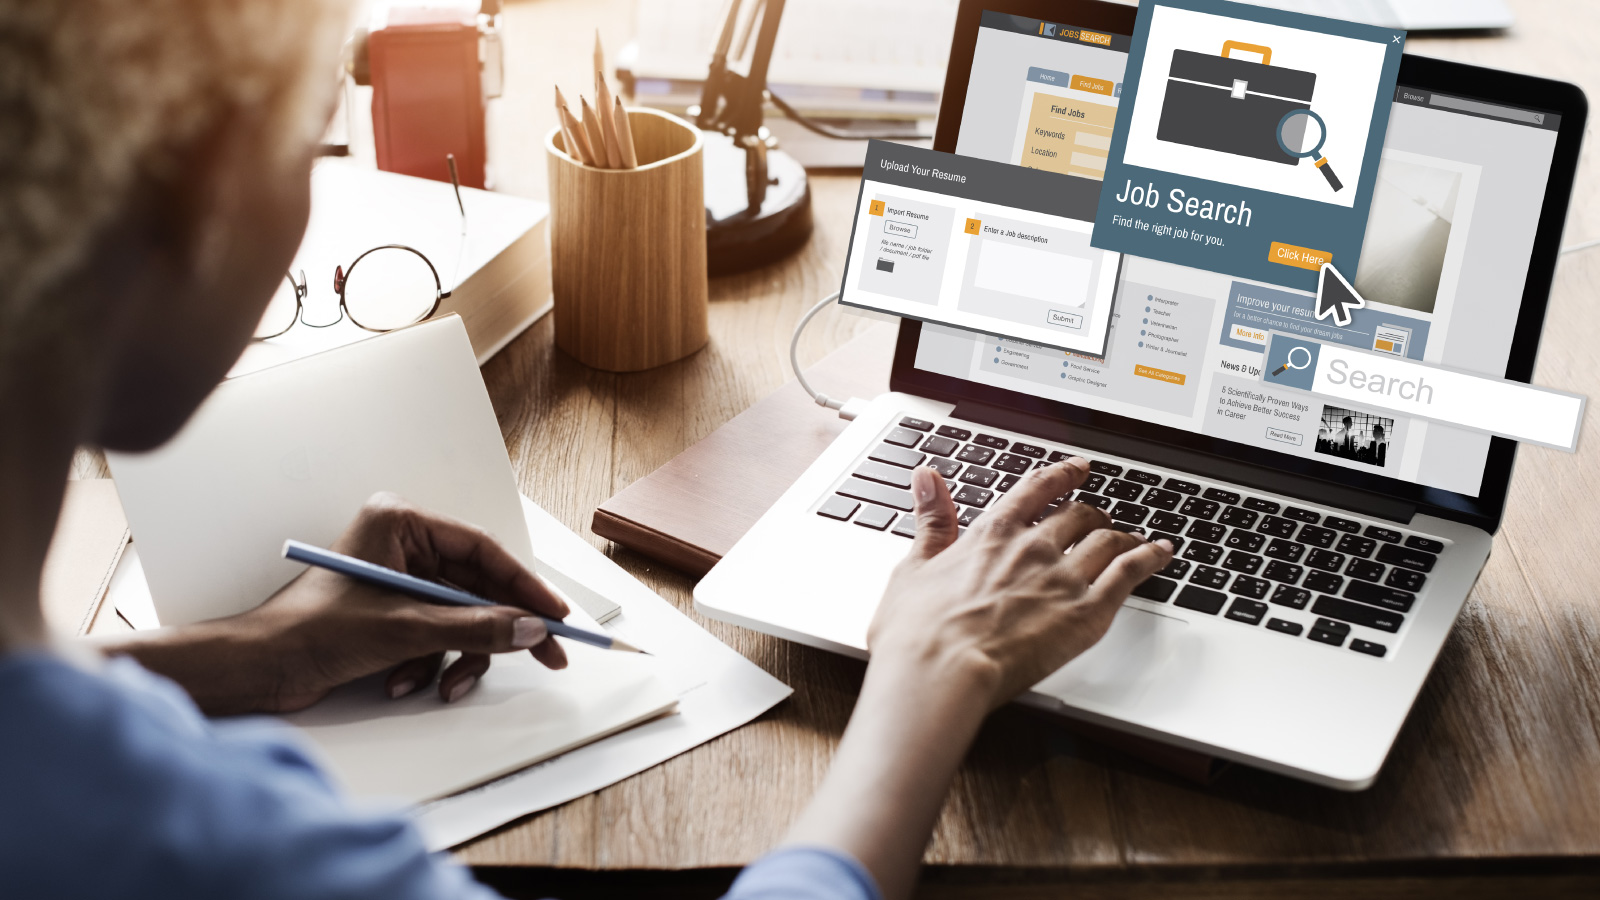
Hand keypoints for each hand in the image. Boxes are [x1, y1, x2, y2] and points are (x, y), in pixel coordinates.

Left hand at [104, 493, 570, 714]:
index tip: (555, 614)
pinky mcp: (390, 615)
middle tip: (546, 654)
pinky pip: (437, 636)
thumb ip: (476, 627)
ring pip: (461, 618)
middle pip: (478, 587)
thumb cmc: (309, 632)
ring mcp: (397, 582)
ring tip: (444, 685)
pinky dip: (429, 664)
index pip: (482, 551)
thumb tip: (531, 629)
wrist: (256, 671)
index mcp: (401, 525)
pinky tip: (403, 682)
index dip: (524, 585)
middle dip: (500, 629)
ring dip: (456, 656)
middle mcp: (402, 546)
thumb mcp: (405, 630)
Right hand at [780, 459, 1172, 899]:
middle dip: (1092, 513)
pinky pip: (1130, 573)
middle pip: (1077, 515)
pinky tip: (1161, 554)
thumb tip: (927, 479)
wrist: (940, 671)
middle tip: (1099, 517)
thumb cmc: (919, 632)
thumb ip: (930, 520)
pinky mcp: (1087, 613)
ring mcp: (1063, 577)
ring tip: (1133, 538)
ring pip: (1108, 539)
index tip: (1076, 469)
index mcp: (993, 533)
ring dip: (1123, 534)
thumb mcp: (913, 566)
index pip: (1036, 490)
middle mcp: (1033, 546)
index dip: (1060, 475)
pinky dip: (1150, 558)